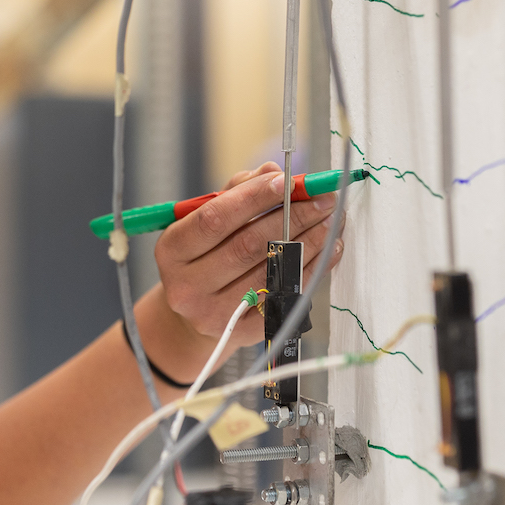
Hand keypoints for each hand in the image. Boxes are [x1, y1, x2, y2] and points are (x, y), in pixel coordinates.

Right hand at [151, 162, 343, 358]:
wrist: (196, 314)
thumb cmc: (205, 256)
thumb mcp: (206, 221)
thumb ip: (236, 191)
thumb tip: (272, 171)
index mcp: (172, 250)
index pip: (214, 218)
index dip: (253, 197)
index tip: (287, 181)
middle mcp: (187, 286)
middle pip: (247, 246)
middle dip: (292, 217)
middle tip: (322, 199)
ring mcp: (215, 314)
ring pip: (272, 272)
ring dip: (310, 242)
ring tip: (332, 220)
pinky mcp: (246, 333)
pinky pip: (287, 296)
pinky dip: (313, 269)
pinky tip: (329, 249)